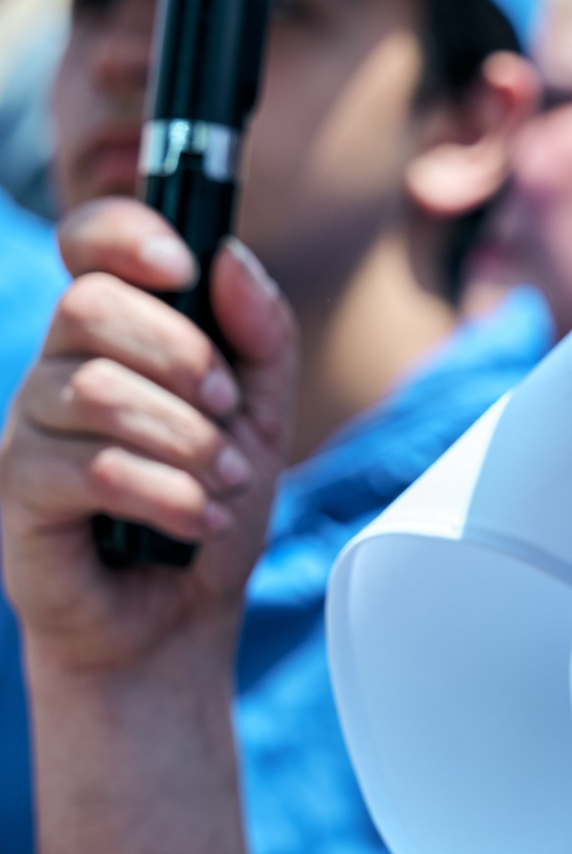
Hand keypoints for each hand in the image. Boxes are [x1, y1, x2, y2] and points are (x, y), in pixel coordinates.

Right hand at [0, 199, 296, 687]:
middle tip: (229, 413)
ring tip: (224, 483)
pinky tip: (198, 520)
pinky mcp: (19, 495)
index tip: (183, 267)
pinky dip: (167, 493)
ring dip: (187, 440)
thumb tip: (229, 259)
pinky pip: (91, 468)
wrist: (181, 617)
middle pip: (90, 307)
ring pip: (97, 390)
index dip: (125, 235)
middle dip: (183, 356)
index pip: (88, 246)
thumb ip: (260, 337)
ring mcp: (30, 431)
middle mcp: (59, 371)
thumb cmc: (211, 506)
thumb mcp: (264, 416)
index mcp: (116, 338)